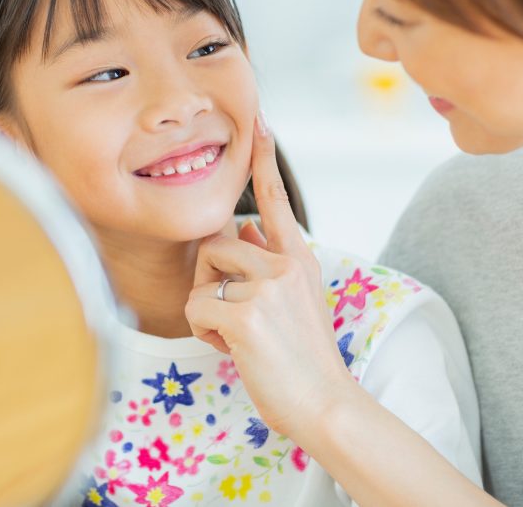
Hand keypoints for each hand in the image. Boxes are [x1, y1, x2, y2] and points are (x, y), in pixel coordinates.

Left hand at [185, 113, 352, 440]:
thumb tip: (246, 230)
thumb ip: (270, 263)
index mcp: (298, 259)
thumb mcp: (296, 301)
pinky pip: (196, 308)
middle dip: (210, 280)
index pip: (277, 199)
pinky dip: (205, 334)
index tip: (259, 120)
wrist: (326, 404)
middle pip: (216, 243)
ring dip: (207, 308)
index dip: (264, 160)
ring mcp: (266, 287)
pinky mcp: (245, 314)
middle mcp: (284, 264)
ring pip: (203, 276)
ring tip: (239, 337)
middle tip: (235, 318)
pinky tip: (233, 351)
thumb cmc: (303, 359)